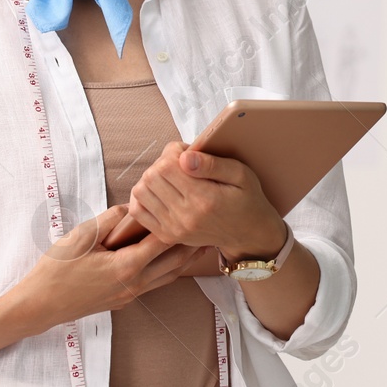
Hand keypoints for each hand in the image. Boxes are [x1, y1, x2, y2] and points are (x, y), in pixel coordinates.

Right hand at [17, 204, 206, 328]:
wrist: (40, 305)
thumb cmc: (56, 269)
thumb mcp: (81, 236)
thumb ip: (110, 220)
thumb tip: (132, 207)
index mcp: (126, 266)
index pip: (164, 242)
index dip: (181, 224)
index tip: (196, 209)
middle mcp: (134, 283)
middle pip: (175, 263)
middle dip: (192, 243)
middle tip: (210, 225)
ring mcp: (130, 295)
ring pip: (168, 276)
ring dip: (184, 259)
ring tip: (198, 241)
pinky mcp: (123, 300)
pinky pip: (155, 283)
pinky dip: (167, 269)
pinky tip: (168, 258)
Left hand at [129, 141, 288, 261]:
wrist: (248, 234)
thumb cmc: (246, 199)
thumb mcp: (241, 174)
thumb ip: (212, 163)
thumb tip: (184, 156)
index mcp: (205, 199)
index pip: (167, 165)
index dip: (173, 151)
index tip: (187, 153)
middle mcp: (186, 216)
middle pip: (151, 176)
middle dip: (162, 163)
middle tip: (179, 164)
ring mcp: (174, 228)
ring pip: (140, 191)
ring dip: (151, 178)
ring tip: (171, 178)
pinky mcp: (167, 235)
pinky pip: (138, 211)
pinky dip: (144, 196)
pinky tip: (160, 192)